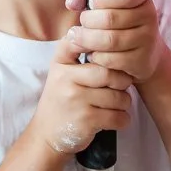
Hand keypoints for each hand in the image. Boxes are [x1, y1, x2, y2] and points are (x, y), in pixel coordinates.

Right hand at [25, 35, 132, 155]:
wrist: (46, 135)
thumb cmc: (62, 99)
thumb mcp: (61, 72)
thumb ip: (78, 53)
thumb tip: (108, 35)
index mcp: (60, 63)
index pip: (82, 42)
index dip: (101, 46)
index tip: (107, 54)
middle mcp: (66, 78)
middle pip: (109, 73)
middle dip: (122, 81)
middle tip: (121, 85)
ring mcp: (76, 100)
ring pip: (118, 96)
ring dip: (124, 102)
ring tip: (117, 103)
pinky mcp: (86, 120)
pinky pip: (119, 116)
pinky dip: (123, 119)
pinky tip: (116, 118)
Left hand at [65, 0, 163, 83]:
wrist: (144, 52)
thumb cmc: (119, 22)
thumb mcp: (106, 4)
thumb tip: (71, 3)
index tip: (91, 4)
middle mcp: (149, 16)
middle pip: (110, 18)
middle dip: (87, 21)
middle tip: (79, 25)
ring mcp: (148, 39)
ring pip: (110, 40)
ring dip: (87, 40)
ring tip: (77, 38)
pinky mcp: (142, 60)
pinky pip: (112, 59)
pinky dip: (96, 57)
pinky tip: (91, 53)